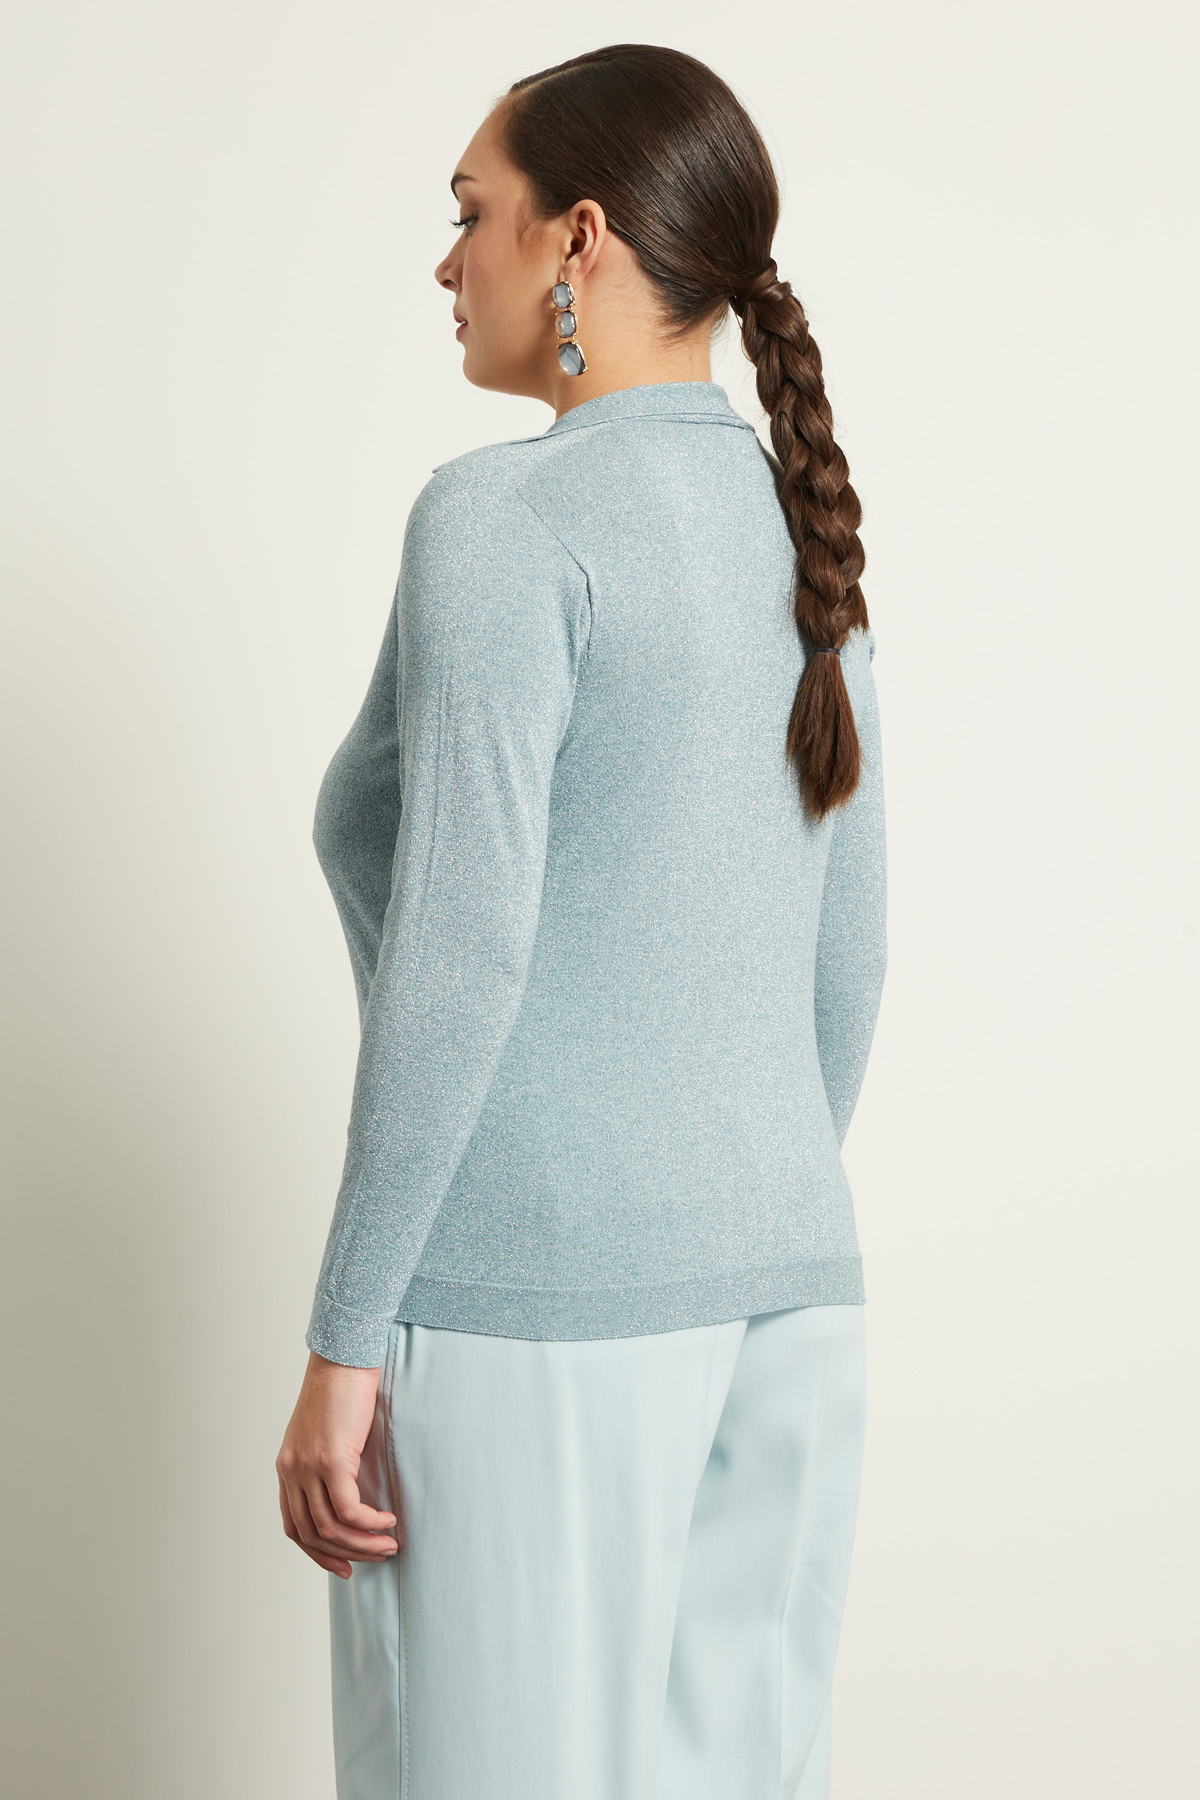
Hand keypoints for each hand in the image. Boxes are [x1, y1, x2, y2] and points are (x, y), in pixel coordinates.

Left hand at [276, 1349, 401, 1578]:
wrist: (344, 1357)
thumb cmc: (342, 1390)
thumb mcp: (327, 1434)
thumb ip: (329, 1465)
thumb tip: (354, 1495)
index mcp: (288, 1468)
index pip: (294, 1527)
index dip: (319, 1553)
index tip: (345, 1565)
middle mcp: (292, 1471)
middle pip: (313, 1534)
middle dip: (346, 1554)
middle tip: (376, 1558)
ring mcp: (309, 1467)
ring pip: (332, 1527)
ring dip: (364, 1543)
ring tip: (390, 1544)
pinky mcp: (331, 1460)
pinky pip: (350, 1509)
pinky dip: (370, 1522)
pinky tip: (388, 1520)